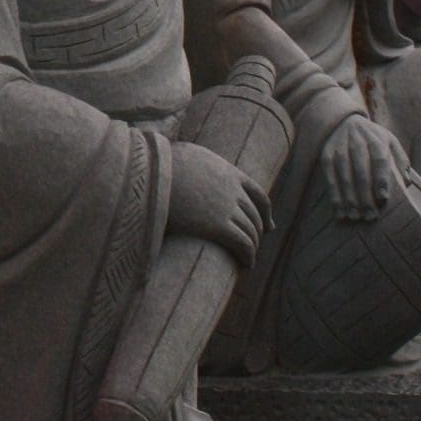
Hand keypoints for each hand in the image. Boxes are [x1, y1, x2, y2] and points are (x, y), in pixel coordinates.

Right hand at [166, 139, 266, 271]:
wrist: (151, 174)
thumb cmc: (159, 164)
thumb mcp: (184, 155)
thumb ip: (195, 161)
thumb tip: (185, 161)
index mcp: (228, 171)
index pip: (257, 194)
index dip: (266, 212)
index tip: (269, 225)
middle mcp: (233, 189)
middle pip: (255, 216)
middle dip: (258, 232)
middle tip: (255, 245)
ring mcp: (227, 207)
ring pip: (251, 231)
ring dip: (253, 247)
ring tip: (248, 259)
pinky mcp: (218, 226)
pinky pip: (243, 244)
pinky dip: (249, 256)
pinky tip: (247, 265)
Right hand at [320, 112, 400, 224]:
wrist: (344, 119)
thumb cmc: (372, 136)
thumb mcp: (390, 141)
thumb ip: (400, 159)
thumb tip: (408, 183)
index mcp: (376, 139)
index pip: (379, 160)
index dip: (381, 179)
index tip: (383, 198)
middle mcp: (357, 142)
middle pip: (361, 172)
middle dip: (365, 196)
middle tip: (370, 216)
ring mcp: (340, 147)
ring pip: (344, 176)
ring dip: (349, 198)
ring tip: (355, 216)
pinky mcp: (326, 154)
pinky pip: (330, 177)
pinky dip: (334, 194)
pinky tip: (339, 209)